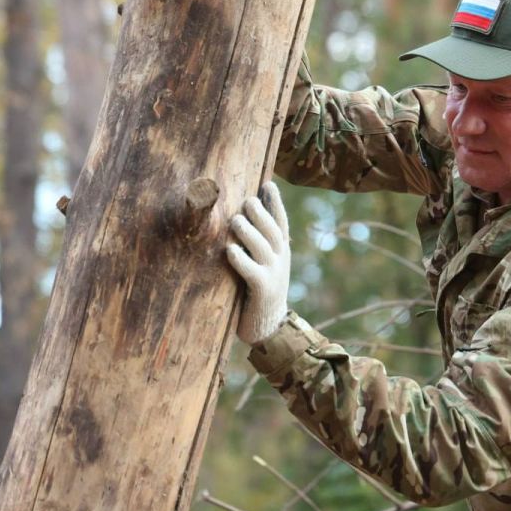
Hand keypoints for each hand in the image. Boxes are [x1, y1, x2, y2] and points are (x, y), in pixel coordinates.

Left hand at [226, 181, 290, 344]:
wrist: (270, 327)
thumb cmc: (260, 291)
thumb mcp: (265, 264)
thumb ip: (258, 244)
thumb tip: (243, 217)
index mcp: (281, 251)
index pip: (280, 222)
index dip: (275, 203)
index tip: (268, 183)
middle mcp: (280, 260)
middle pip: (272, 231)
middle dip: (261, 213)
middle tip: (248, 199)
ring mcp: (273, 275)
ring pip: (262, 248)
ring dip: (249, 232)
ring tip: (236, 219)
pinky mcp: (262, 290)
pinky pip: (251, 272)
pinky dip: (240, 260)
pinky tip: (230, 250)